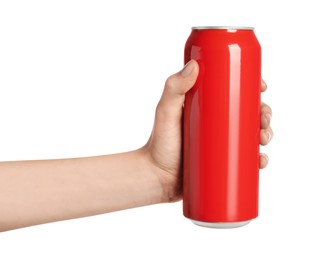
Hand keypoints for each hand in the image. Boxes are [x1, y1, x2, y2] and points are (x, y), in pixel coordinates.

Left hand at [143, 60, 271, 202]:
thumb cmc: (158, 144)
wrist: (156, 177)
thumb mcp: (166, 112)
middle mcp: (215, 122)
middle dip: (263, 113)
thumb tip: (194, 65)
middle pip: (247, 112)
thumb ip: (174, 88)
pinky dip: (258, 159)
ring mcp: (220, 142)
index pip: (233, 91)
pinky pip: (245, 158)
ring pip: (250, 135)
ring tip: (263, 139)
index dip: (252, 87)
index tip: (262, 87)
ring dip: (264, 134)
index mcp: (206, 105)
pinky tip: (261, 160)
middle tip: (263, 120)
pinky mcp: (222, 162)